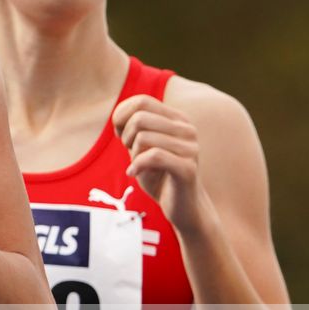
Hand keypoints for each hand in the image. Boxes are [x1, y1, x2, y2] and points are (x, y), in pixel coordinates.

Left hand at [112, 94, 207, 231]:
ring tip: (137, 165)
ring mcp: (190, 148)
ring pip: (143, 137)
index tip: (120, 135)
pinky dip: (136, 165)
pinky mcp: (187, 168)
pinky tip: (133, 174)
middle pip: (139, 118)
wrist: (182, 208)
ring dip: (132, 154)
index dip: (122, 116)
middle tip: (129, 152)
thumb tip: (118, 116)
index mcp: (178, 119)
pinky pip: (153, 156)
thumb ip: (133, 129)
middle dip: (125, 136)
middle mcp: (187, 129)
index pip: (142, 101)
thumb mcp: (143, 148)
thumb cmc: (159, 176)